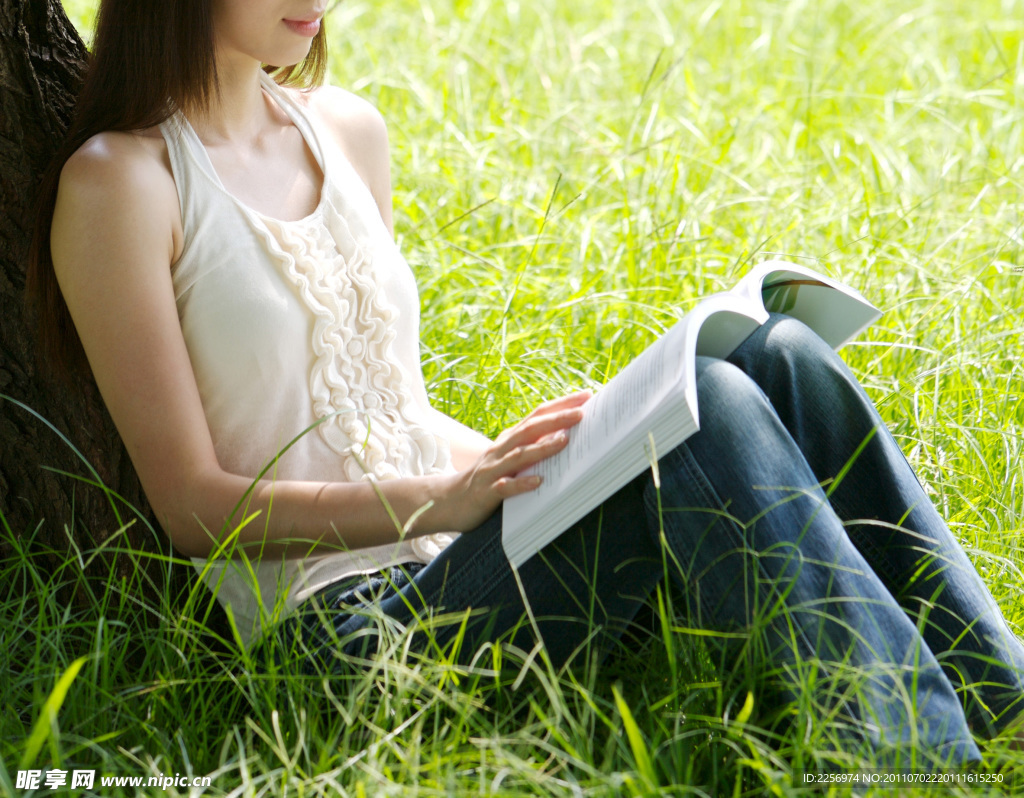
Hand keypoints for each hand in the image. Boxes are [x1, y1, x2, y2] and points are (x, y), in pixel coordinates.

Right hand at [439, 392, 590, 530]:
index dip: (560, 405)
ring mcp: (492, 470)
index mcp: (509, 439)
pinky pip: (505, 487)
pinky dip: (521, 483)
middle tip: (582, 413)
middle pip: (530, 429)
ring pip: (518, 455)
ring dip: (542, 448)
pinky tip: (538, 481)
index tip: (586, 396)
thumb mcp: (508, 457)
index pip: (536, 416)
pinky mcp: (486, 493)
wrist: (448, 500)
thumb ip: (532, 446)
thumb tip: (567, 436)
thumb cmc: (487, 478)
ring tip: (564, 441)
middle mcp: (500, 450)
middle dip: (556, 419)